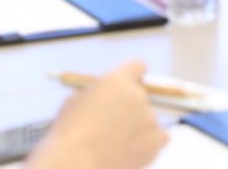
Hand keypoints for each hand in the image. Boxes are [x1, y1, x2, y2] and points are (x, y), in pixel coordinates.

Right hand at [30, 61, 166, 168]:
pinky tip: (131, 152)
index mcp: (117, 81)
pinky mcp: (157, 139)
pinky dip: (149, 144)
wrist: (75, 166)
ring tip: (114, 145)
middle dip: (130, 107)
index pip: (136, 67)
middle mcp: (137, 95)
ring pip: (148, 119)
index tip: (131, 83)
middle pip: (142, 95)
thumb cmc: (67, 137)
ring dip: (136, 128)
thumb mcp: (74, 104)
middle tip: (114, 124)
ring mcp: (149, 117)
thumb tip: (102, 95)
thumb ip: (93, 94)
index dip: (134, 75)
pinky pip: (160, 137)